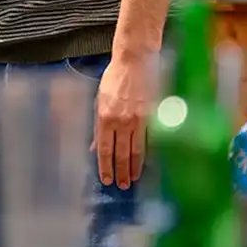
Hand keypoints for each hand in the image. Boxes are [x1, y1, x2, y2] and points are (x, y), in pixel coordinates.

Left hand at [92, 55, 155, 189]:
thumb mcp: (99, 100)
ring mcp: (138, 119)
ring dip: (135, 167)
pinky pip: (149, 140)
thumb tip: (95, 147)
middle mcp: (121, 121)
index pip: (105, 149)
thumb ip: (97, 126)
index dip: (106, 167)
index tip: (107, 179)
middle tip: (123, 185)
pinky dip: (148, 154)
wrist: (135, 61)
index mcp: (105, 117)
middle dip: (121, 171)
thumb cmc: (114, 79)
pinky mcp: (152, 116)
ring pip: (137, 150)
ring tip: (134, 179)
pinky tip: (147, 163)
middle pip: (121, 153)